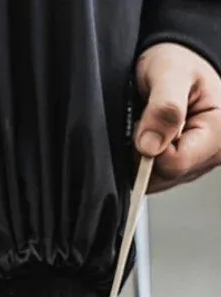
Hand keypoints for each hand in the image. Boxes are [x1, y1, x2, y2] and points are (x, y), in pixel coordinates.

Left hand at [136, 43, 220, 192]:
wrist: (178, 57)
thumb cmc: (179, 60)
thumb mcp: (170, 72)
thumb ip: (164, 108)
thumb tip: (150, 146)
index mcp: (220, 132)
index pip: (175, 164)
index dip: (149, 149)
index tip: (145, 123)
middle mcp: (213, 152)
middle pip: (164, 176)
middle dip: (144, 155)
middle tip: (146, 121)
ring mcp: (198, 162)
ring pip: (157, 180)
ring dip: (142, 158)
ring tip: (149, 126)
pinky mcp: (184, 167)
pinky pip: (154, 177)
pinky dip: (143, 161)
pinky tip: (148, 137)